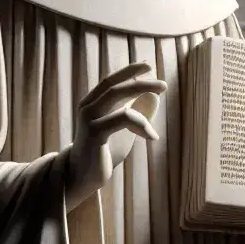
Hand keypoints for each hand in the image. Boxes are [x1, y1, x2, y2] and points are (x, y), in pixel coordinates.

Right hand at [64, 61, 166, 209]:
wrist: (82, 177)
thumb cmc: (103, 152)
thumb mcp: (123, 131)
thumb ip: (136, 113)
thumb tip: (154, 97)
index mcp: (91, 103)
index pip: (110, 80)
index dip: (129, 71)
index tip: (148, 66)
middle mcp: (88, 107)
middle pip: (115, 84)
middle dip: (139, 79)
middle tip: (162, 82)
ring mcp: (89, 118)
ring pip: (117, 95)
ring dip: (142, 90)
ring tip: (161, 94)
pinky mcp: (95, 132)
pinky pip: (123, 118)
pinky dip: (141, 123)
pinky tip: (153, 137)